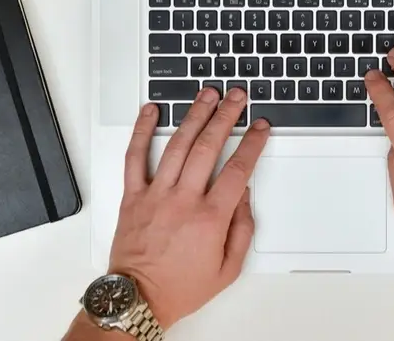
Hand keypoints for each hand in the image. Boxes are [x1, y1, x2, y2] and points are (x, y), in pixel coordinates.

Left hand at [108, 88, 269, 328]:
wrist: (138, 299)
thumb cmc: (180, 287)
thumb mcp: (228, 268)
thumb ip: (242, 229)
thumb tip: (243, 195)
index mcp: (210, 218)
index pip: (238, 169)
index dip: (252, 144)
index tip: (260, 128)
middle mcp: (183, 200)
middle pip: (209, 147)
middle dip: (226, 116)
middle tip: (237, 98)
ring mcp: (155, 195)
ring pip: (177, 145)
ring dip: (193, 115)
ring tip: (206, 94)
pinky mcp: (132, 197)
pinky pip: (134, 157)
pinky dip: (142, 131)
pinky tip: (151, 111)